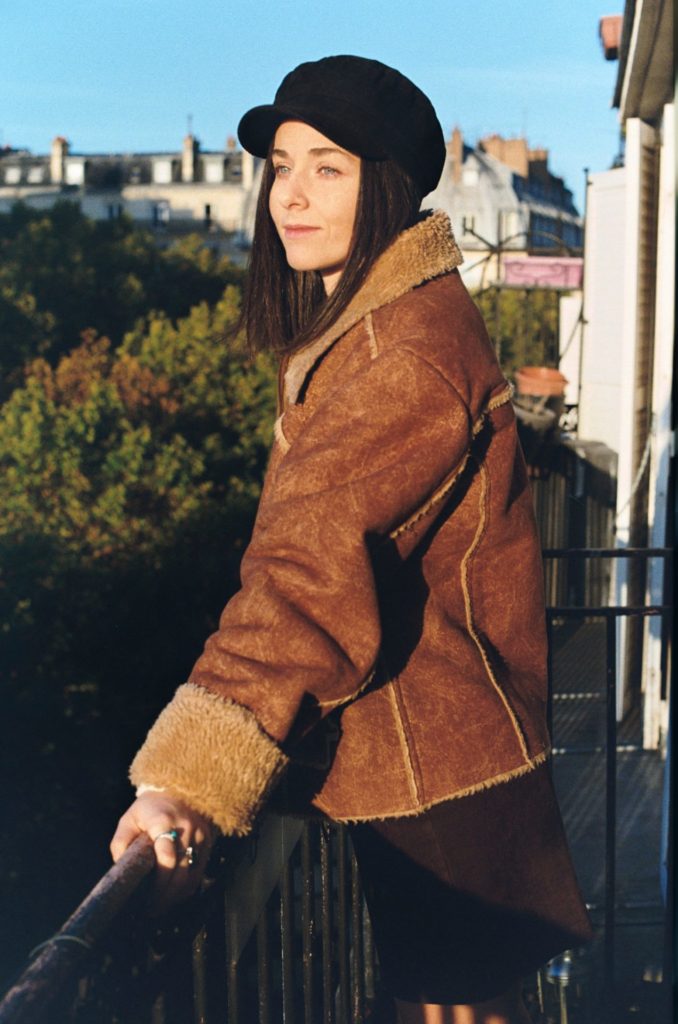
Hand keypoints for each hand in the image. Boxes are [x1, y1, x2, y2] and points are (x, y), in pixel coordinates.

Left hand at [110, 791, 215, 913]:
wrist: (179, 787)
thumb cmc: (150, 806)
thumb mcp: (130, 818)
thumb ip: (121, 842)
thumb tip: (120, 867)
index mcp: (163, 822)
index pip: (166, 857)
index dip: (158, 882)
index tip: (146, 898)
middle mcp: (185, 829)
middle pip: (180, 871)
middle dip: (166, 895)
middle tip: (152, 910)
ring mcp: (199, 835)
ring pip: (193, 874)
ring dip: (178, 894)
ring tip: (162, 906)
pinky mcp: (208, 840)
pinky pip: (200, 869)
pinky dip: (189, 886)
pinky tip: (176, 895)